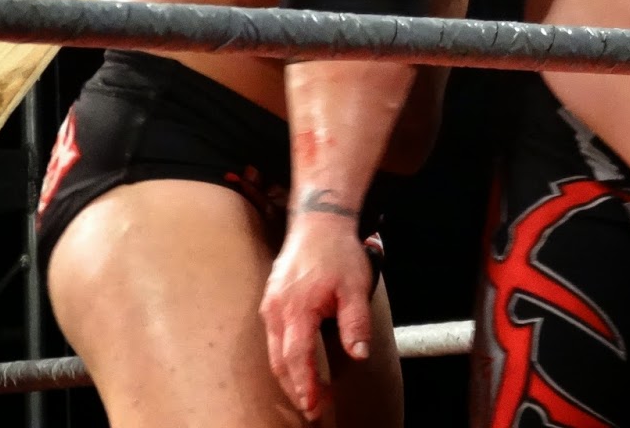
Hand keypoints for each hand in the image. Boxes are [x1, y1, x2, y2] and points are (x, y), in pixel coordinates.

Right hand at [261, 214, 374, 421]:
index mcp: (297, 308)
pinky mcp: (271, 300)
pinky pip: (272, 337)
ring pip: (273, 351)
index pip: (297, 358)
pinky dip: (282, 357)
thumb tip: (359, 354)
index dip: (304, 385)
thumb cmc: (338, 253)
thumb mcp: (355, 287)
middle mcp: (277, 309)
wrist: (319, 222)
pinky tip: (296, 365)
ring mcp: (270, 304)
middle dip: (294, 388)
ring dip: (287, 375)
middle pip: (280, 361)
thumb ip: (355, 322)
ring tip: (306, 393)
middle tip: (312, 409)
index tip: (313, 406)